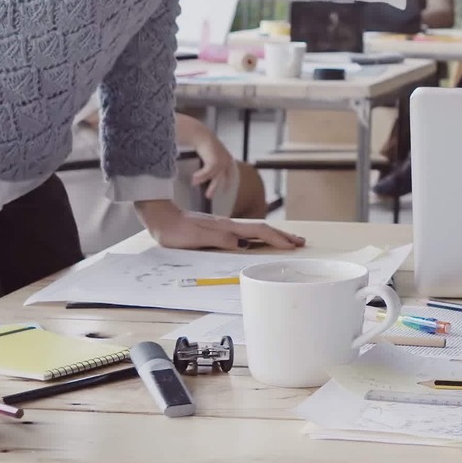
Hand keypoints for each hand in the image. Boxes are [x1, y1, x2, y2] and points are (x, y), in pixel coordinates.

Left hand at [135, 200, 303, 250]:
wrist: (160, 217)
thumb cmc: (174, 230)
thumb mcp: (194, 238)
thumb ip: (218, 239)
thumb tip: (242, 244)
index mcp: (226, 227)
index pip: (258, 231)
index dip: (276, 238)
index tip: (292, 245)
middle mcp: (229, 225)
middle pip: (262, 228)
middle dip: (282, 235)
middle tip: (301, 241)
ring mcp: (225, 226)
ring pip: (255, 230)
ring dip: (274, 235)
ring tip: (288, 239)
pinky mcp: (219, 228)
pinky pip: (247, 232)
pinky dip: (260, 235)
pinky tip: (260, 239)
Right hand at [187, 129, 233, 199]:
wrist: (201, 135)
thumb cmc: (204, 141)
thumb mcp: (211, 152)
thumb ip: (211, 160)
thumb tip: (205, 172)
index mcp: (227, 157)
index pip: (231, 172)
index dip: (228, 181)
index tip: (226, 190)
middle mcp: (226, 160)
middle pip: (222, 178)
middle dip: (214, 187)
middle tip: (208, 196)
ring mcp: (221, 162)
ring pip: (213, 177)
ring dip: (203, 180)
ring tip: (194, 183)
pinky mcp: (214, 163)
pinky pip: (206, 173)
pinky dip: (200, 176)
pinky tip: (193, 178)